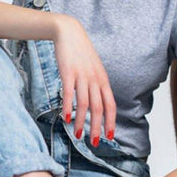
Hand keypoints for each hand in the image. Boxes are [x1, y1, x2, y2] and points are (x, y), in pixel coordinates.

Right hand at [53, 15, 115, 145]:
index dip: (111, 121)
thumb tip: (98, 103)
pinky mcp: (68, 72)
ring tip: (78, 136)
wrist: (69, 32)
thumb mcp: (94, 69)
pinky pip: (69, 93)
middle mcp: (95, 79)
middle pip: (99, 108)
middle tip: (94, 143)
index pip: (110, 104)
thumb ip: (97, 85)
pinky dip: (68, 107)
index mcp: (103, 80)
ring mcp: (82, 76)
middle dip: (97, 127)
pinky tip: (66, 119)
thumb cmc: (81, 53)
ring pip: (84, 104)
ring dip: (82, 122)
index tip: (109, 137)